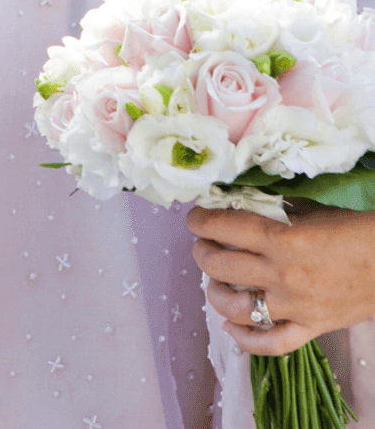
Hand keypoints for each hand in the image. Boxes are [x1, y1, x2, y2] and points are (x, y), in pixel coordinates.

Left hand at [188, 204, 374, 354]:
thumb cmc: (356, 231)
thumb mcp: (312, 210)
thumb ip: (273, 210)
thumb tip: (236, 205)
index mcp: (284, 238)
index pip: (224, 227)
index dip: (200, 221)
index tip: (194, 219)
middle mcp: (283, 274)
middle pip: (220, 265)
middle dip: (201, 251)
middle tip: (202, 245)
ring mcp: (295, 306)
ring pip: (234, 306)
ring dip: (214, 292)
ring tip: (214, 280)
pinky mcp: (310, 328)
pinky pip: (270, 344)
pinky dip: (245, 340)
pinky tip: (230, 327)